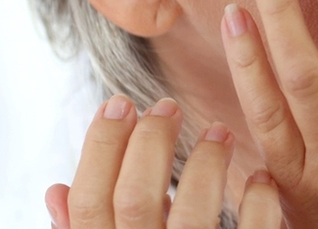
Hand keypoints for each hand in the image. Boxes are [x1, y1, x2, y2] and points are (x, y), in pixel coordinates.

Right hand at [45, 96, 281, 228]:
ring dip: (208, 164)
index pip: (89, 201)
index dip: (100, 147)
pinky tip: (261, 178)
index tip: (119, 103)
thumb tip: (56, 191)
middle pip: (137, 200)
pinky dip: (258, 204)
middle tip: (167, 105)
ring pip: (194, 214)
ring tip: (220, 131)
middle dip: (151, 143)